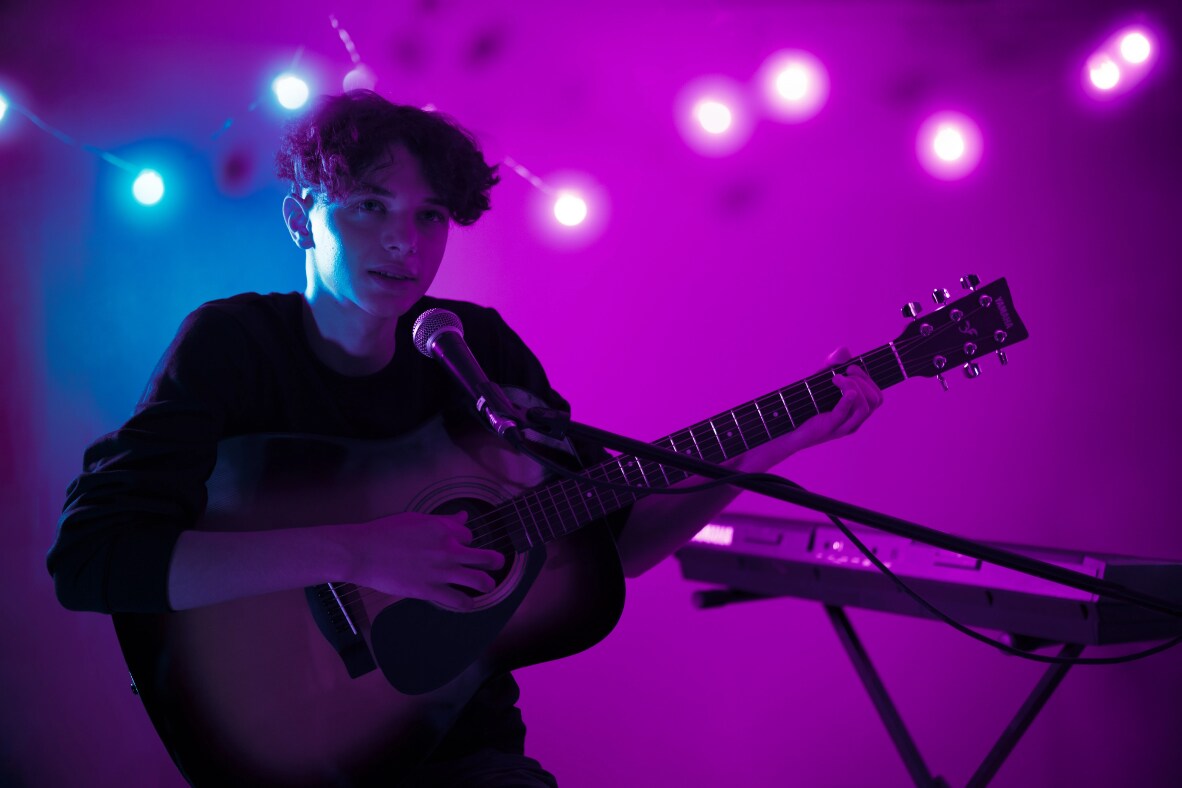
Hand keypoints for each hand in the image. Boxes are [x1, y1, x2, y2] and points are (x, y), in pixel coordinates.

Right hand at [337, 511, 505, 609]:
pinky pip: (457, 600)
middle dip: (494, 561)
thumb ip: (443, 521)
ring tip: (488, 586)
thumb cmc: (384, 532)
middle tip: (498, 563)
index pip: (468, 535)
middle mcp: (447, 549)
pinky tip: (469, 604)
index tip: (462, 545)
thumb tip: (463, 516)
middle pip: (484, 557)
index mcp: (443, 529)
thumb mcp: (416, 519)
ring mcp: (441, 571)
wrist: (363, 552)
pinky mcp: (429, 590)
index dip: (466, 541)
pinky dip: (467, 604)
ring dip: (487, 584)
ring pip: (478, 580)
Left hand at [790, 347, 882, 450]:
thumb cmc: (804, 406)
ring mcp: (842, 427)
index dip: (868, 379)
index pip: (877, 397)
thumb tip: (844, 350)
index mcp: (855, 413)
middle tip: (843, 372)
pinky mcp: (828, 428)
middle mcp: (853, 421)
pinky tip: (843, 386)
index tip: (851, 366)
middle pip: (875, 401)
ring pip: (864, 408)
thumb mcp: (819, 382)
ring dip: (854, 386)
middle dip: (863, 380)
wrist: (785, 429)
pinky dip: (846, 399)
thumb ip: (832, 366)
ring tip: (835, 378)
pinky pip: (844, 413)